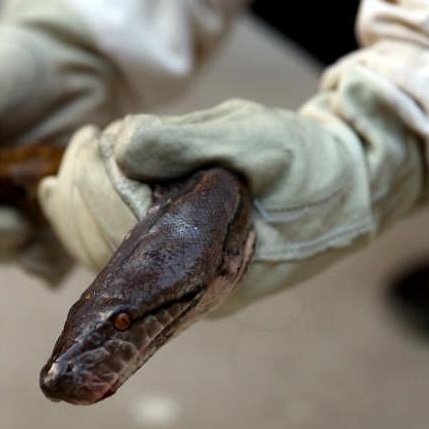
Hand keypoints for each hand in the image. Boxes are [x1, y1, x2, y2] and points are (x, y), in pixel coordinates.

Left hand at [40, 72, 425, 315]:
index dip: (97, 186)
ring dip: (82, 210)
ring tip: (76, 162)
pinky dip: (96, 222)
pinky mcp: (190, 270)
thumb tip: (121, 149)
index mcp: (214, 265)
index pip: (128, 236)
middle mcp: (197, 289)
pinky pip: (127, 259)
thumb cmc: (310, 165)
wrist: (353, 188)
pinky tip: (81, 192)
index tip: (92, 138)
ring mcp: (192, 285)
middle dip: (82, 195)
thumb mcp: (256, 139)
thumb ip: (188, 141)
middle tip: (80, 145)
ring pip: (111, 262)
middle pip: (109, 254)